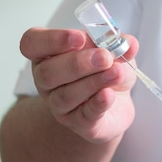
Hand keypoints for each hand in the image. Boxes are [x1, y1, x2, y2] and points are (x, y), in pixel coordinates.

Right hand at [19, 27, 138, 142]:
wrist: (116, 104)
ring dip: (92, 82)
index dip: (52, 40)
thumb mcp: (115, 51)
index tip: (79, 37)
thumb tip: (130, 44)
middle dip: (78, 63)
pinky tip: (109, 95)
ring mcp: (59, 105)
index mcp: (47, 54)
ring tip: (115, 73)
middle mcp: (46, 81)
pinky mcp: (78, 124)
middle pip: (47, 72)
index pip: (32, 43)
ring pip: (65, 96)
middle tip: (104, 57)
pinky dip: (97, 104)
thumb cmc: (106, 70)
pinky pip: (84, 115)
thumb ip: (120, 44)